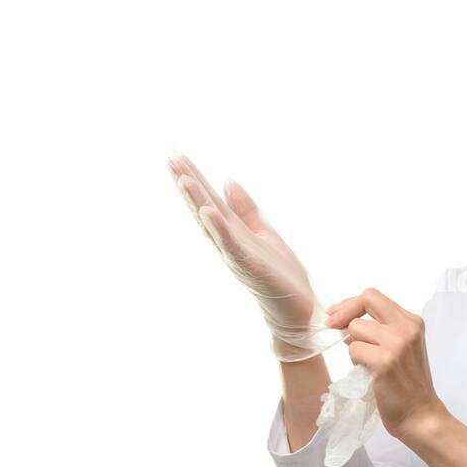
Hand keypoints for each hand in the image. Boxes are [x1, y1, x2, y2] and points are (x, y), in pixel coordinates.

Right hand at [167, 154, 339, 360]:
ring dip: (197, 202)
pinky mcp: (249, 267)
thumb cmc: (280, 275)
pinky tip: (208, 211)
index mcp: (233, 233)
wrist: (296, 310)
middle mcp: (228, 243)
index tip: (176, 156)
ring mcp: (236, 254)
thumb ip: (245, 210)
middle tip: (170, 158)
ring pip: (212, 225)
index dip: (194, 178)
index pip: (210, 200)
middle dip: (188, 184)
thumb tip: (228, 181)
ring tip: (184, 178)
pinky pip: (231, 245)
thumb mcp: (263, 233)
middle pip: (204, 208)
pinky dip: (219, 229)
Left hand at [325, 288, 444, 441]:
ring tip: (367, 363)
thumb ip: (382, 331)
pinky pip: (354, 351)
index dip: (352, 304)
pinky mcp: (384, 362)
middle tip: (332, 326)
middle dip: (344, 312)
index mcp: (412, 322)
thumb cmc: (409, 386)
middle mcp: (407, 328)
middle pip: (365, 300)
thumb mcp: (403, 348)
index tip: (337, 315)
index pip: (374, 297)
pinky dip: (355, 363)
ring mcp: (396, 344)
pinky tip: (368, 374)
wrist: (421, 415)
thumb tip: (345, 322)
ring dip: (354, 347)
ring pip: (355, 329)